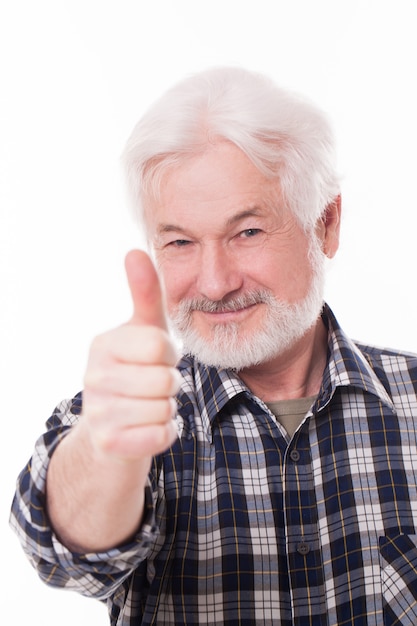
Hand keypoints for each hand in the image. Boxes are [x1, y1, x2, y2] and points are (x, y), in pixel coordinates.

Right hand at [82, 250, 179, 460]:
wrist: (112, 426)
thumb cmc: (135, 370)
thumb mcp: (143, 331)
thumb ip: (144, 292)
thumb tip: (136, 250)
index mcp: (103, 344)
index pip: (161, 346)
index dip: (170, 355)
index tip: (156, 359)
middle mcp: (93, 376)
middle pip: (166, 379)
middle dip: (170, 384)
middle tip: (153, 385)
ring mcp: (98, 412)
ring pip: (165, 408)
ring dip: (167, 409)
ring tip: (148, 404)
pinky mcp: (109, 443)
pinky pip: (161, 436)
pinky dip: (164, 433)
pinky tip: (146, 427)